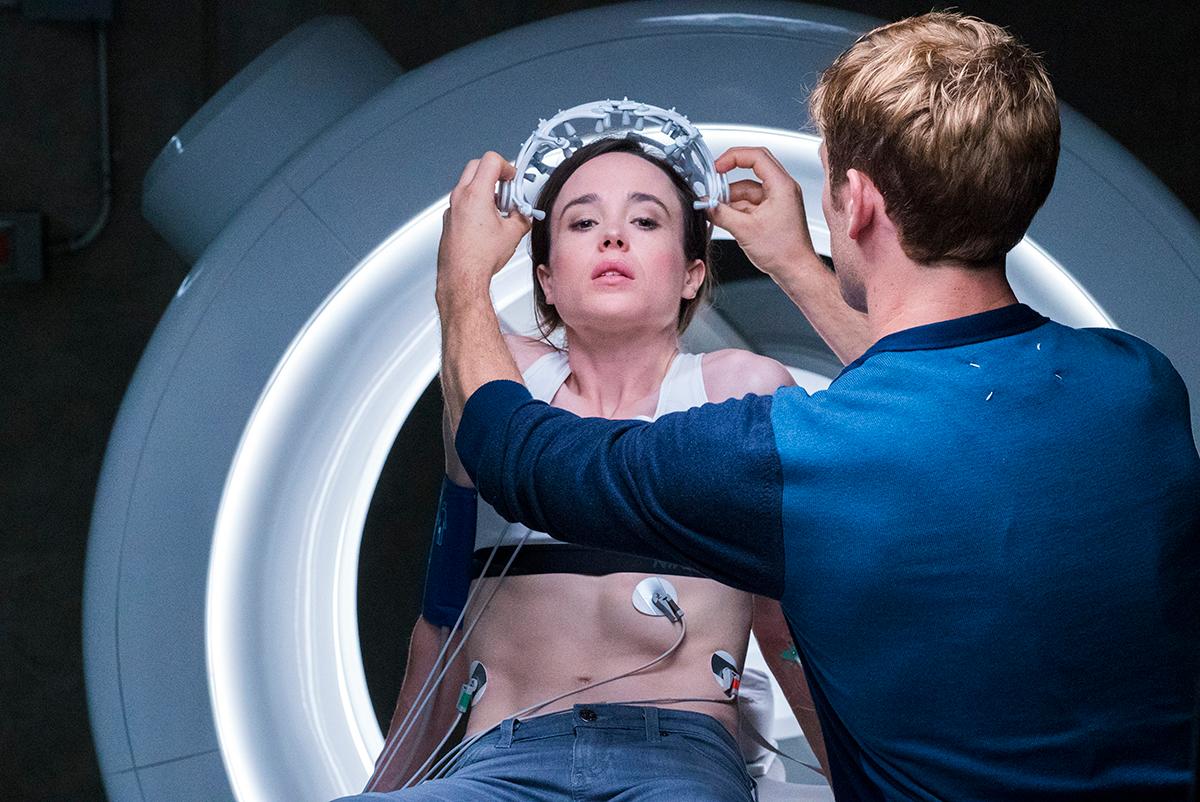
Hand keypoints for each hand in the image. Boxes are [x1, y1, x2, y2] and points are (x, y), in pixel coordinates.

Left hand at [436, 152, 530, 307]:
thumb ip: (522, 218)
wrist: (462, 277)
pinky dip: (475, 203)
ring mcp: (452, 208)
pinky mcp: (449, 220)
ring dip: (485, 188)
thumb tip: (523, 215)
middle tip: (507, 188)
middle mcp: (460, 197)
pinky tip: (487, 222)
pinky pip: (462, 202)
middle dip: (494, 173)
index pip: (491, 161)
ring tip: (499, 208)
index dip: (507, 166)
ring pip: (467, 184)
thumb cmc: (480, 258)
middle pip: (476, 166)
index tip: (513, 178)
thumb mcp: (513, 234)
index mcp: (476, 194)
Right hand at [709, 147, 820, 278]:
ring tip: (716, 207)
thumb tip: (706, 204)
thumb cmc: (783, 252)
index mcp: (782, 186)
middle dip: (730, 174)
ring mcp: (778, 200)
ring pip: (749, 187)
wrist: (796, 271)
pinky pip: (751, 201)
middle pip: (753, 167)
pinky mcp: (773, 212)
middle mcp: (782, 189)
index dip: (733, 157)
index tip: (717, 167)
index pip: (756, 156)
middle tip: (713, 181)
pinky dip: (736, 206)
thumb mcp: (744, 230)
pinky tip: (724, 216)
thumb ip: (721, 214)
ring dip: (731, 196)